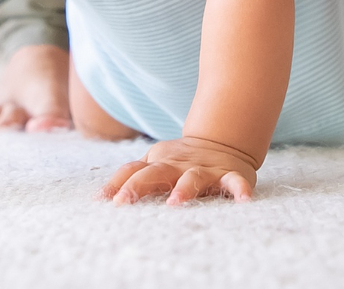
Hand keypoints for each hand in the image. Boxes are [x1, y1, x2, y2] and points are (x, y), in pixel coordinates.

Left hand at [99, 136, 258, 204]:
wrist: (223, 140)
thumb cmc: (180, 161)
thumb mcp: (154, 165)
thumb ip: (130, 178)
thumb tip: (100, 198)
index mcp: (158, 163)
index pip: (133, 171)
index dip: (117, 184)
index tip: (104, 202)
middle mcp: (178, 165)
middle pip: (154, 173)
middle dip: (138, 186)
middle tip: (124, 203)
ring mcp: (203, 169)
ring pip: (192, 177)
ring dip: (184, 189)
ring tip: (175, 203)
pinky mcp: (230, 174)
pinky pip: (235, 181)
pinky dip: (239, 189)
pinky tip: (243, 200)